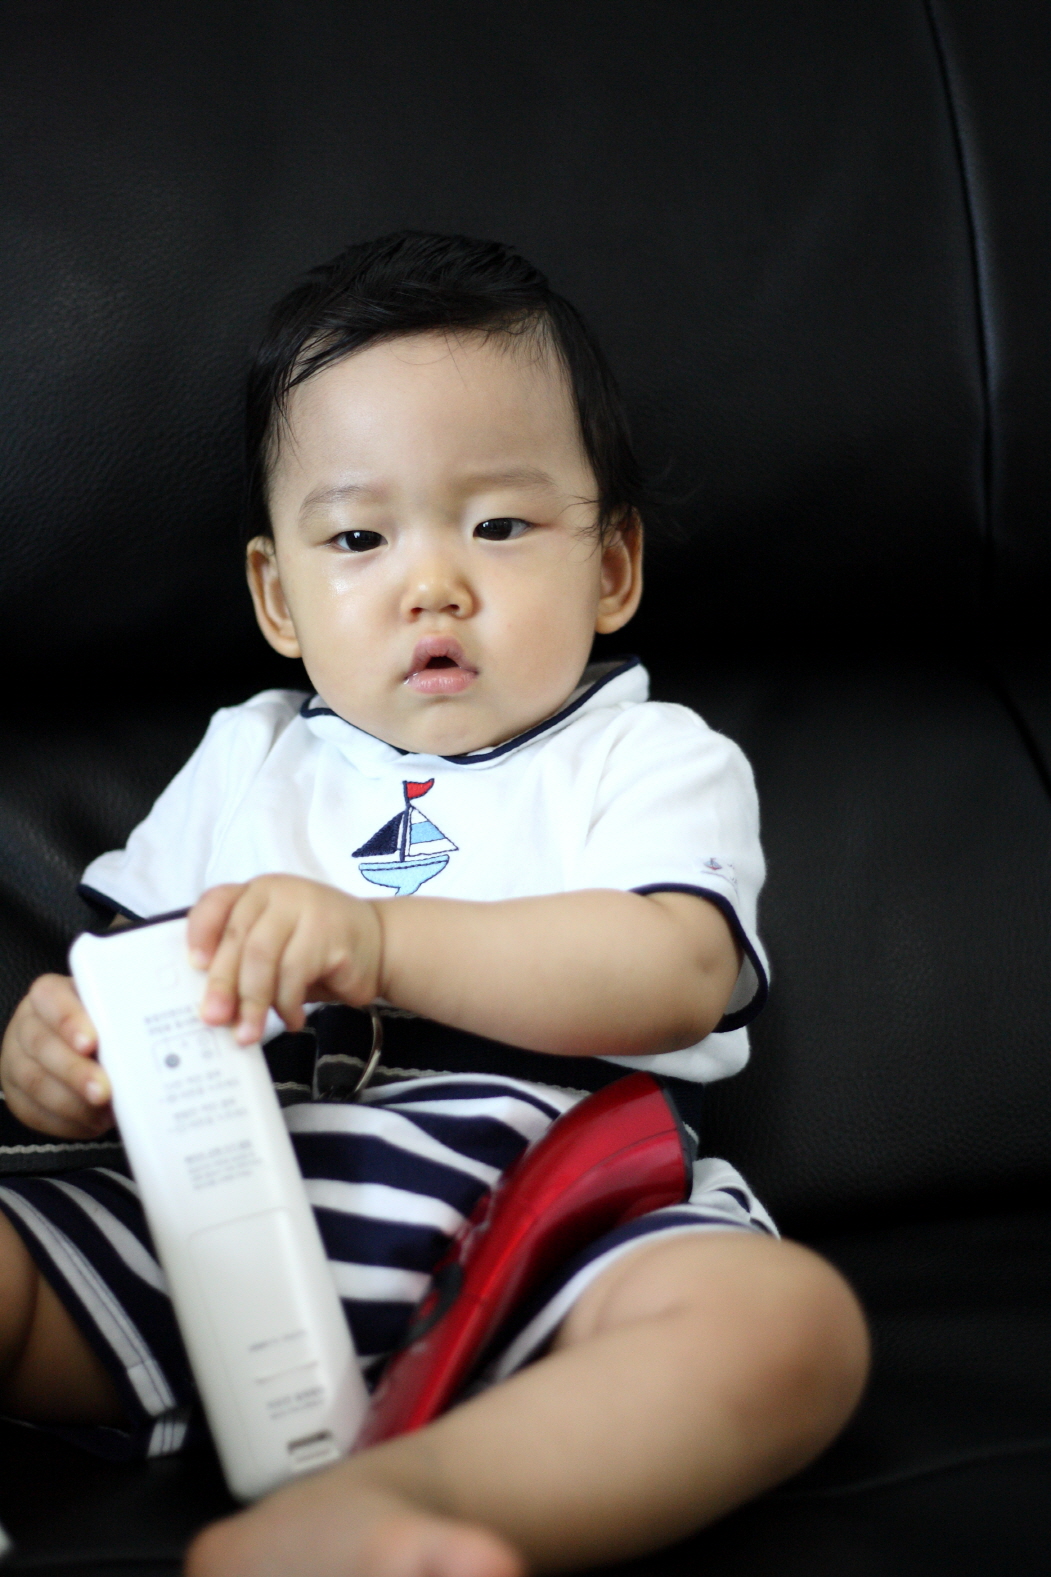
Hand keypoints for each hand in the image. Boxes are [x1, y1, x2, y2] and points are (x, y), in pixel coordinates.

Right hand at [1, 975, 112, 1137]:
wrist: (81, 1044)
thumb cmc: (104, 1023)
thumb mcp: (111, 1007)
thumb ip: (123, 1012)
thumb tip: (154, 1030)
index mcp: (49, 994)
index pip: (51, 998)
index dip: (69, 1021)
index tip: (92, 1042)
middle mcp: (27, 1025)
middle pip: (42, 1045)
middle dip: (76, 1072)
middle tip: (104, 1090)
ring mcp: (16, 1060)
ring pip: (35, 1082)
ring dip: (73, 1103)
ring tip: (104, 1111)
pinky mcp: (17, 1094)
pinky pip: (33, 1112)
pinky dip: (67, 1122)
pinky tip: (93, 1122)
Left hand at [188, 877, 383, 1044]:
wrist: (379, 945)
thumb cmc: (315, 951)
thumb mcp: (272, 950)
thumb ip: (242, 963)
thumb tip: (210, 1007)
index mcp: (256, 892)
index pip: (217, 902)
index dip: (200, 932)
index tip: (194, 966)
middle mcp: (278, 891)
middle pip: (239, 938)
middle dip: (223, 984)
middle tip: (214, 1019)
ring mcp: (306, 907)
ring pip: (264, 958)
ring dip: (254, 1002)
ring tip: (250, 1033)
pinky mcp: (330, 932)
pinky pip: (295, 974)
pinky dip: (287, 1004)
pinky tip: (292, 1020)